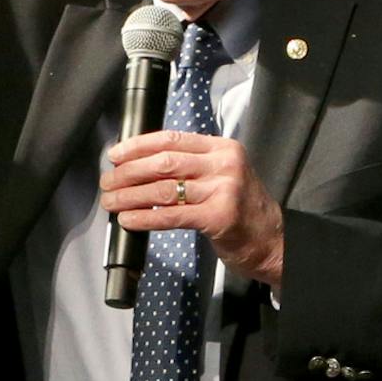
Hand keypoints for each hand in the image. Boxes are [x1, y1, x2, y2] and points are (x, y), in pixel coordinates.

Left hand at [101, 128, 285, 289]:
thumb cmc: (242, 210)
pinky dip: (145, 217)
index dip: (138, 146)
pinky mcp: (218, 217)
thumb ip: (192, 166)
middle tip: (108, 182)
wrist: (273, 241)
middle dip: (128, 172)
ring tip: (111, 202)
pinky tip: (128, 220)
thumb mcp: (223, 176)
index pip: (172, 139)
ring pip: (164, 189)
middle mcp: (224, 164)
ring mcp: (223, 190)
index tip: (115, 155)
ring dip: (130, 196)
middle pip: (164, 162)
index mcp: (222, 148)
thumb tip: (140, 165)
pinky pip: (172, 215)